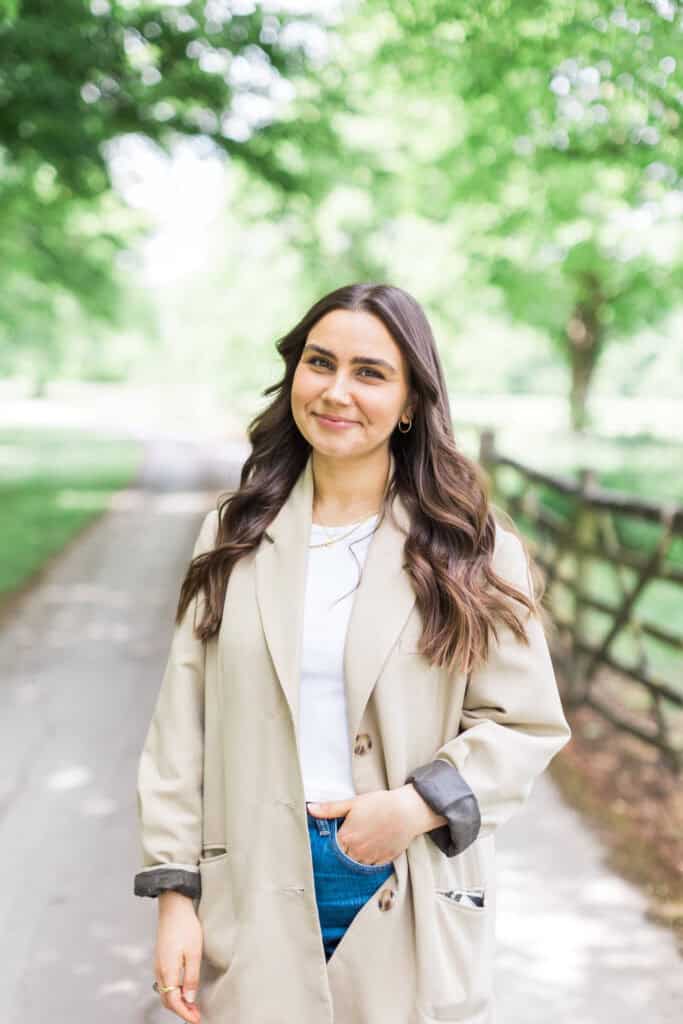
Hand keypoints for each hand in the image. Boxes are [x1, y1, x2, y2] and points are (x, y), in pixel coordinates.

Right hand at [155, 891, 202, 1022]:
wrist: (173, 907)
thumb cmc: (185, 926)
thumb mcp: (194, 952)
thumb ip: (191, 977)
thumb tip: (190, 998)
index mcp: (167, 970)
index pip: (173, 1000)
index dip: (184, 1013)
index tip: (196, 1020)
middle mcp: (159, 970)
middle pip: (167, 999)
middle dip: (181, 1010)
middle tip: (196, 1015)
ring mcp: (158, 964)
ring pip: (165, 991)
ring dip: (177, 1002)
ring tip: (192, 1005)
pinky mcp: (161, 959)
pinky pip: (165, 982)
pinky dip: (174, 991)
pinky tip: (184, 989)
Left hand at [307, 787, 425, 864]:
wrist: (407, 811)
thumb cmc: (380, 804)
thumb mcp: (353, 803)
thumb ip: (330, 809)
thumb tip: (310, 809)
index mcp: (347, 838)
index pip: (330, 851)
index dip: (328, 848)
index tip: (327, 845)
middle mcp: (357, 852)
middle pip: (342, 861)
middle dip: (340, 856)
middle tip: (342, 848)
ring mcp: (371, 858)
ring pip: (356, 866)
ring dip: (354, 860)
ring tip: (357, 849)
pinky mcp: (384, 861)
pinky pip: (372, 868)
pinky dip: (368, 863)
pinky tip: (370, 852)